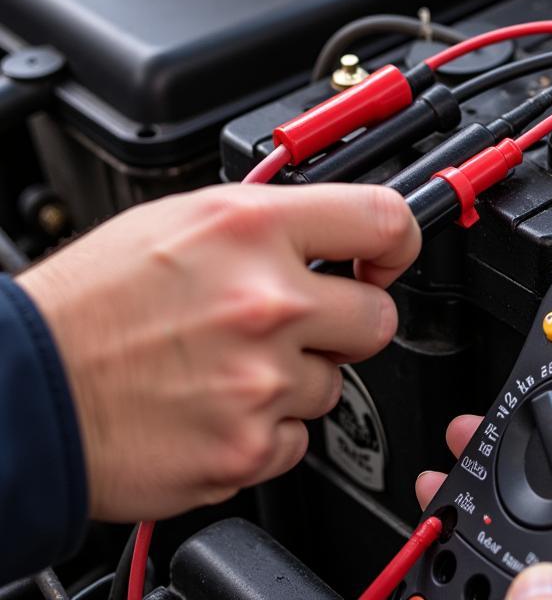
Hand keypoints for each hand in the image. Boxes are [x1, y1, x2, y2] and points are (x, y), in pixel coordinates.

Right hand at [17, 183, 419, 522]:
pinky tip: (215, 407)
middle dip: (345, 322)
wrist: (26, 392)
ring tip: (226, 366)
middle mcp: (266, 300)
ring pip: (333, 383)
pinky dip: (266, 429)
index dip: (398, 241)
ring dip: (294, 378)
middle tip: (295, 324)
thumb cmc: (91, 303)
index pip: (383, 219)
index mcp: (250, 229)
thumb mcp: (183, 220)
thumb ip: (269, 223)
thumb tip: (327, 233)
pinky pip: (298, 438)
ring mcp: (260, 380)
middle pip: (377, 317)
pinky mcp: (247, 448)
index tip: (387, 258)